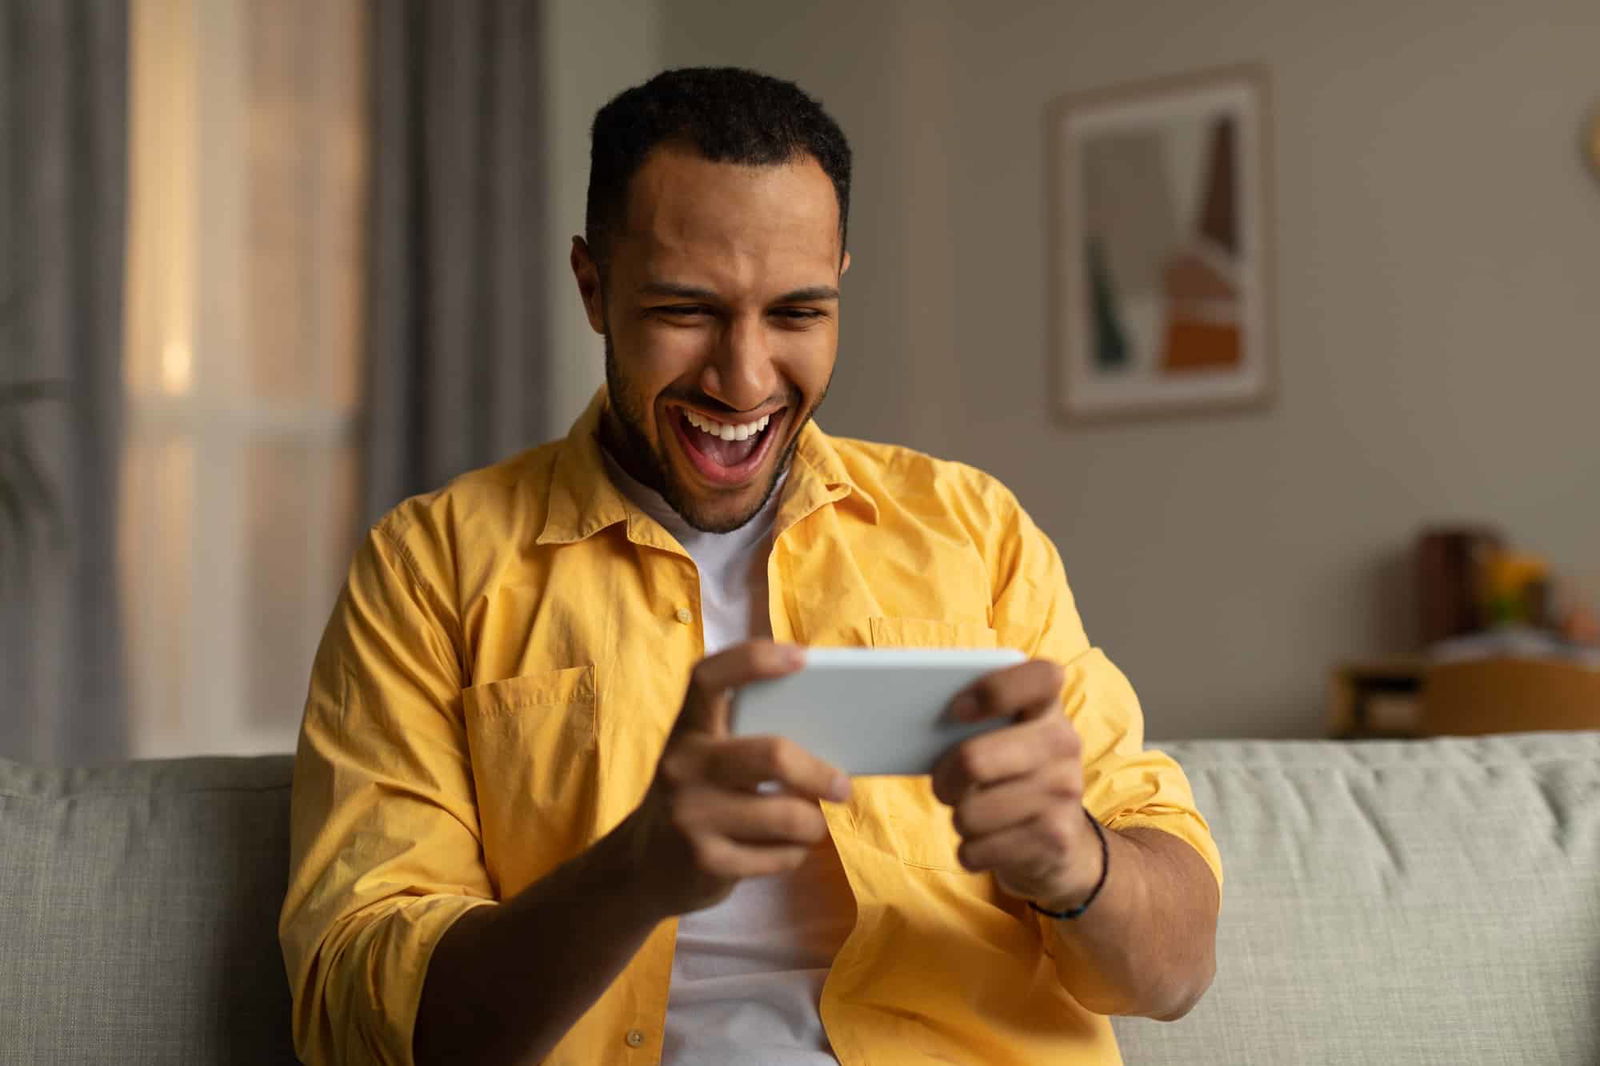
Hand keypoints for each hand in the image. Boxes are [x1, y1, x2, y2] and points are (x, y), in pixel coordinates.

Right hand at [621, 640, 852, 917]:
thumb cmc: (696, 800)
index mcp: (687, 731)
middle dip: (818, 773)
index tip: (801, 657)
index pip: (708, 679)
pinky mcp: (705, 862)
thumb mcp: (705, 762)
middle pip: (772, 755)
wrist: (643, 868)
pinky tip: (779, 850)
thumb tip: (827, 732)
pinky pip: (780, 855)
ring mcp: (690, 816)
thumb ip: (746, 742)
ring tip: (809, 823)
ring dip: (812, 823)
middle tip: (842, 786)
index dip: (754, 660)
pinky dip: (793, 853)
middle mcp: (682, 766)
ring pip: (788, 814)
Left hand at [931, 659, 1100, 912]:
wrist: (1060, 844)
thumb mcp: (1002, 739)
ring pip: (969, 813)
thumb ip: (972, 720)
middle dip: (945, 779)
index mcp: (1048, 706)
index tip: (956, 712)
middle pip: (973, 760)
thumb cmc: (1009, 776)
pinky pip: (976, 849)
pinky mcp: (1055, 839)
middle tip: (944, 785)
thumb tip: (906, 720)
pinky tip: (990, 842)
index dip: (991, 690)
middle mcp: (1064, 744)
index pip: (1038, 677)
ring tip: (976, 812)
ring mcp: (1064, 792)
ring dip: (960, 818)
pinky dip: (970, 850)